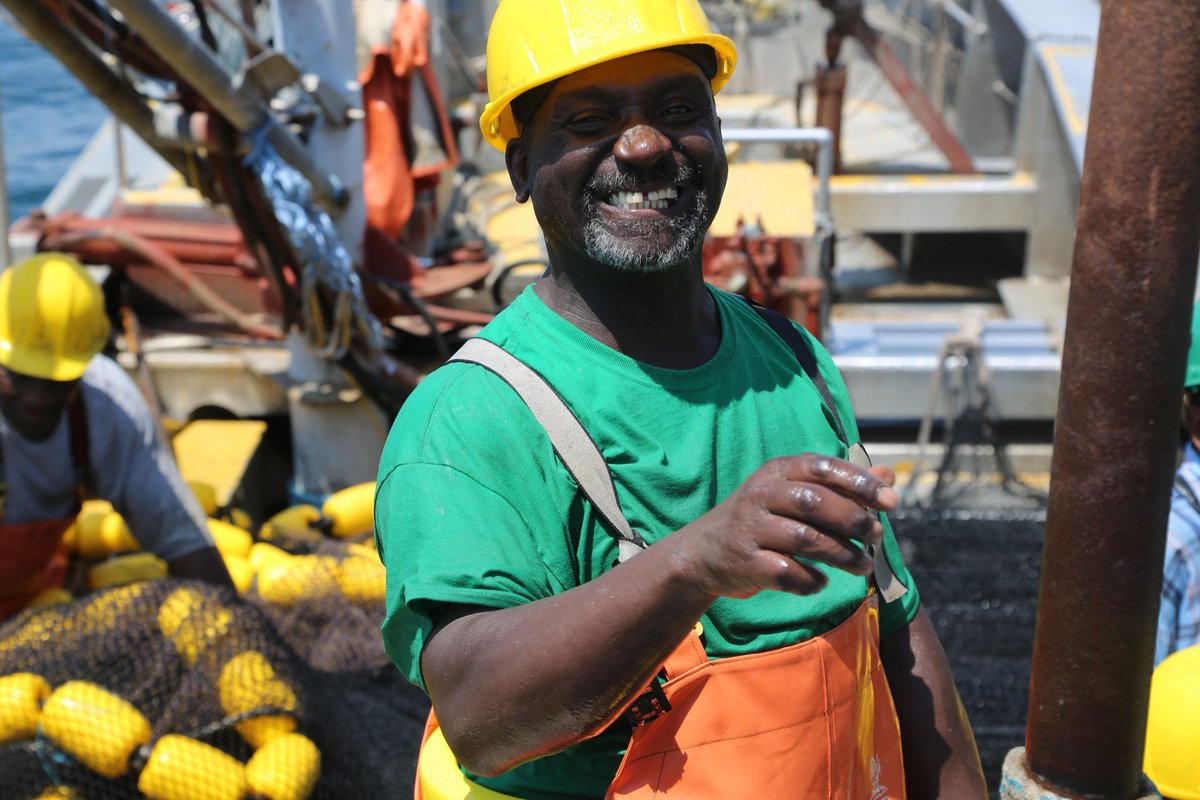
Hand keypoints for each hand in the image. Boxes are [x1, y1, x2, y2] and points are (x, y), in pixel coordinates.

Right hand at [670, 455, 897, 598]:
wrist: (703, 553)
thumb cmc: (762, 519)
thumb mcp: (794, 494)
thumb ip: (841, 485)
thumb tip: (889, 474)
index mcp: (777, 471)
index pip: (822, 467)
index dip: (860, 482)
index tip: (892, 501)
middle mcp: (760, 495)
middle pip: (815, 502)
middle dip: (854, 520)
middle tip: (878, 535)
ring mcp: (750, 529)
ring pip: (805, 539)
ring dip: (842, 555)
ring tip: (864, 565)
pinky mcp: (745, 562)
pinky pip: (787, 573)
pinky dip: (811, 580)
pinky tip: (821, 581)